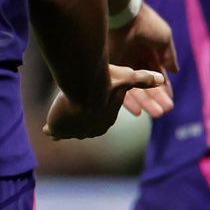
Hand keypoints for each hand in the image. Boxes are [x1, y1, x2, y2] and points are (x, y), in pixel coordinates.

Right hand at [45, 65, 168, 139]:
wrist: (86, 89)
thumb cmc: (109, 82)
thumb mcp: (128, 78)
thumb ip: (143, 80)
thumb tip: (162, 79)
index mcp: (106, 119)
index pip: (99, 119)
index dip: (93, 113)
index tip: (88, 110)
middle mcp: (91, 129)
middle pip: (82, 127)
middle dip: (77, 123)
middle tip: (72, 119)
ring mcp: (75, 131)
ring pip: (67, 129)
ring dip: (63, 126)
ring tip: (56, 126)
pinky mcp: (59, 128)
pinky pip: (54, 131)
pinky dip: (51, 129)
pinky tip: (47, 129)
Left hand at [108, 1, 178, 117]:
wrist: (124, 17)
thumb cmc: (146, 25)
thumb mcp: (164, 39)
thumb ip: (169, 56)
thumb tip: (175, 72)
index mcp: (149, 55)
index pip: (157, 77)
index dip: (163, 90)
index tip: (169, 103)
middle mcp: (136, 63)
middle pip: (147, 87)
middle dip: (156, 100)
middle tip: (163, 112)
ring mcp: (123, 68)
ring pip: (135, 90)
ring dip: (146, 103)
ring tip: (155, 114)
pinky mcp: (112, 71)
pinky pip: (120, 90)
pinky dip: (129, 101)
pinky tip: (137, 111)